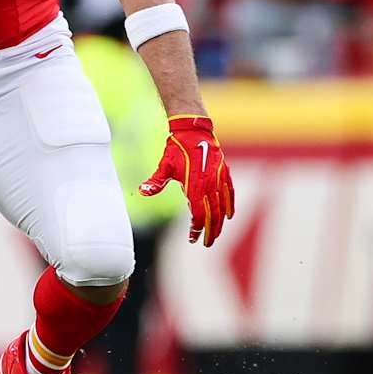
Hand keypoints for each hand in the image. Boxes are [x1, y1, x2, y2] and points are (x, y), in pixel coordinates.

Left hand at [140, 115, 235, 245]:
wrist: (194, 130)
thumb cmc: (177, 148)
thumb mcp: (165, 166)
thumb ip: (155, 181)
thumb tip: (142, 191)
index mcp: (195, 185)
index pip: (199, 214)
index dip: (196, 228)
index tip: (192, 238)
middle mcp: (210, 184)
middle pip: (213, 215)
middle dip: (210, 231)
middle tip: (207, 243)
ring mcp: (219, 178)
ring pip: (223, 206)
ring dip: (220, 222)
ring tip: (216, 234)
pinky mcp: (224, 172)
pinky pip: (230, 193)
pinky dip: (230, 205)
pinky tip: (229, 215)